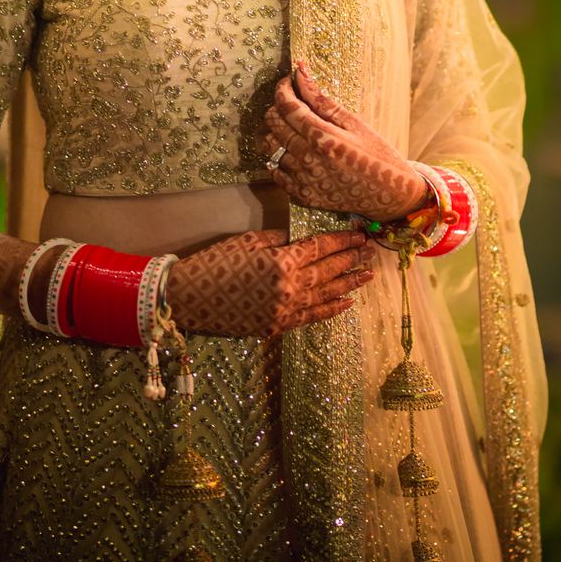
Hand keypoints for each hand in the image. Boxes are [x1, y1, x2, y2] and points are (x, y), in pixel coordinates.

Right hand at [164, 227, 375, 337]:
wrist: (189, 298)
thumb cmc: (215, 263)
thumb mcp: (246, 241)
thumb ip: (276, 240)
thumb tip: (295, 242)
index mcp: (281, 261)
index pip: (320, 248)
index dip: (342, 240)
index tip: (360, 234)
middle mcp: (289, 288)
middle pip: (328, 271)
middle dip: (351, 259)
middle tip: (371, 251)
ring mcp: (285, 310)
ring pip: (326, 295)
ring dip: (349, 284)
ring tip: (368, 275)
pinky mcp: (278, 327)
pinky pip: (312, 317)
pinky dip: (330, 309)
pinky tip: (346, 303)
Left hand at [263, 61, 430, 222]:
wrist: (391, 196)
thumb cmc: (378, 154)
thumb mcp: (355, 123)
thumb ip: (322, 100)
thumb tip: (300, 72)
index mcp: (323, 137)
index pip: (286, 106)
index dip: (282, 89)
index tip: (288, 82)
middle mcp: (308, 159)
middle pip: (273, 124)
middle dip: (279, 108)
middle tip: (294, 105)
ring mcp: (303, 180)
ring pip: (270, 147)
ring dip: (279, 133)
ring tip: (297, 130)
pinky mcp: (302, 196)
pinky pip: (275, 171)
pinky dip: (281, 158)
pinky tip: (298, 153)